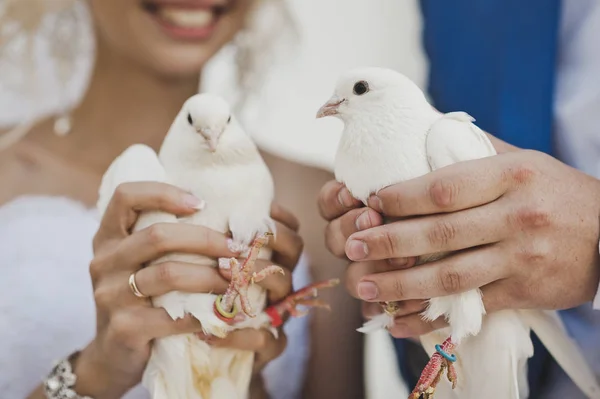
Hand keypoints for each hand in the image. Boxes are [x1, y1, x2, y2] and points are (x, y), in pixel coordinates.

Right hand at [74, 182, 301, 397]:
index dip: (163, 192)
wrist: (112, 357)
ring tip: (238, 280)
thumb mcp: (138, 265)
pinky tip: (226, 315)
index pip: (126, 196)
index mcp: (108, 237)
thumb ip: (161, 241)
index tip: (202, 202)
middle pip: (157, 236)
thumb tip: (223, 216)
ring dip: (211, 276)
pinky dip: (204, 314)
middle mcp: (104, 261)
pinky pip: (171, 317)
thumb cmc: (139, 300)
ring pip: (168, 274)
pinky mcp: (124, 328)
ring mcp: (109, 296)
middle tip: (239, 249)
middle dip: (206, 239)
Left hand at [338, 150, 599, 337]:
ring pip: (451, 276)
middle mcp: (516, 216)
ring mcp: (521, 257)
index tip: (371, 201)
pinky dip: (432, 317)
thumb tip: (422, 135)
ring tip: (363, 285)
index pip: (445, 188)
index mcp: (511, 176)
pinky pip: (471, 308)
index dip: (402, 197)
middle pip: (440, 233)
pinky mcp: (525, 291)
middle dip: (389, 241)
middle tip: (351, 246)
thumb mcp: (522, 159)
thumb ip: (473, 151)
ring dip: (401, 284)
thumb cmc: (555, 191)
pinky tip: (399, 320)